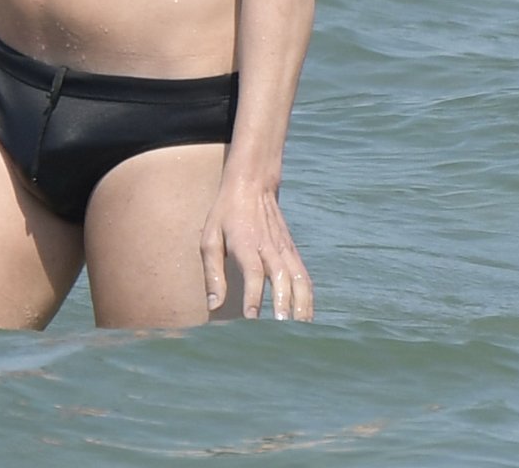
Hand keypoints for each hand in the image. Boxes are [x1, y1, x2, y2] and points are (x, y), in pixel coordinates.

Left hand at [200, 176, 312, 321]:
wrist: (252, 186)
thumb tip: (213, 305)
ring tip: (301, 332)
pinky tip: (306, 319)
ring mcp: (285, 250)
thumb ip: (212, 272)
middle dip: (284, 306)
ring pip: (300, 281)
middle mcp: (269, 247)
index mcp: (246, 243)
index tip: (252, 320)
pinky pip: (305, 279)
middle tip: (282, 332)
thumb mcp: (209, 238)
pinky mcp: (293, 253)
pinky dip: (309, 300)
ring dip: (302, 307)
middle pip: (282, 279)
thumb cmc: (225, 215)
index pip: (253, 273)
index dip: (254, 296)